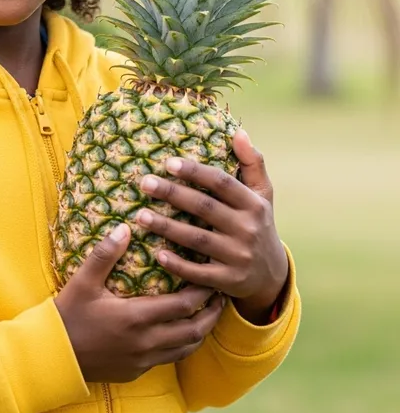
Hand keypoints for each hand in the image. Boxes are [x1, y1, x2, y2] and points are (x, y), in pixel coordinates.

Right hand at [54, 224, 225, 382]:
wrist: (53, 357)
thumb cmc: (68, 316)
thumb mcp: (83, 281)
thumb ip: (105, 254)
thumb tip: (125, 228)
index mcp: (136, 318)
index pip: (182, 305)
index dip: (201, 292)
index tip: (211, 276)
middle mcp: (146, 342)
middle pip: (193, 330)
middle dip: (210, 313)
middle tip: (219, 296)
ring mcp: (143, 360)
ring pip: (185, 348)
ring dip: (200, 331)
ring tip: (207, 314)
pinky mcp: (137, 371)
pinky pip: (170, 359)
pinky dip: (182, 345)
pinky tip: (180, 333)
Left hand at [134, 129, 288, 324]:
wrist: (272, 275)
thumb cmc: (258, 224)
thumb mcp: (263, 194)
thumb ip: (252, 163)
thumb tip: (239, 132)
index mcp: (253, 204)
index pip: (222, 183)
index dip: (196, 172)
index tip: (168, 162)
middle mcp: (248, 229)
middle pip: (204, 208)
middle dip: (172, 194)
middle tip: (144, 183)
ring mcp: (239, 256)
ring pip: (197, 239)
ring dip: (166, 227)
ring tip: (139, 215)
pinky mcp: (229, 281)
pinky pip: (200, 272)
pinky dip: (178, 265)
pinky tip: (157, 254)